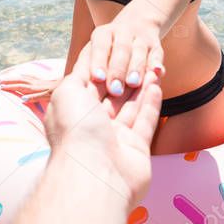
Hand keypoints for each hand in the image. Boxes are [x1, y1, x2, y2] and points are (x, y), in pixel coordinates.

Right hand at [0, 73, 61, 102]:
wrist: (68, 82)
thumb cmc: (58, 91)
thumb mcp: (47, 96)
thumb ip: (35, 97)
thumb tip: (22, 99)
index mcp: (35, 87)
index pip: (19, 86)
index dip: (10, 86)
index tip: (0, 86)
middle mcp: (36, 83)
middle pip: (20, 81)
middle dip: (9, 81)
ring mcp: (39, 81)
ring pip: (24, 78)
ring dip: (14, 78)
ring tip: (5, 78)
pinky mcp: (42, 81)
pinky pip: (30, 77)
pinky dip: (23, 76)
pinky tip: (21, 75)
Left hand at [44, 42, 161, 207]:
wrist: (94, 173)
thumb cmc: (76, 130)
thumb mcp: (66, 92)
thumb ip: (78, 76)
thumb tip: (86, 66)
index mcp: (74, 112)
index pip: (91, 85)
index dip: (104, 68)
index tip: (116, 50)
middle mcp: (94, 126)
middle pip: (113, 96)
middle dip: (125, 77)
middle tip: (139, 57)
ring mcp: (116, 138)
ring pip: (131, 107)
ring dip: (141, 87)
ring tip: (152, 67)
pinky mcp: (136, 148)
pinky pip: (144, 121)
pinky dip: (150, 104)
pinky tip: (156, 85)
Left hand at [86, 17, 165, 97]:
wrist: (137, 24)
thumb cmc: (106, 52)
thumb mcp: (93, 52)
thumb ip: (84, 69)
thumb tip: (72, 84)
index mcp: (103, 35)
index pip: (100, 46)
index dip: (98, 61)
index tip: (97, 78)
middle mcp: (122, 33)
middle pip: (121, 49)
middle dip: (118, 69)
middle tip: (114, 89)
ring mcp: (141, 39)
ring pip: (140, 51)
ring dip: (137, 68)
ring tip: (134, 83)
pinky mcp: (156, 47)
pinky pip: (158, 56)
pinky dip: (157, 64)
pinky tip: (158, 72)